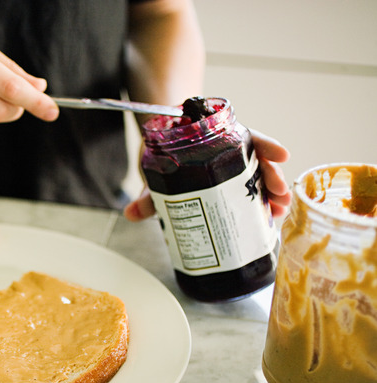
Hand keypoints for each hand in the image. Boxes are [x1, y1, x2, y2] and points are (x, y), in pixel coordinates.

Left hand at [123, 129, 291, 221]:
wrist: (159, 150)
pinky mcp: (229, 183)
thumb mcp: (156, 172)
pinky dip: (261, 201)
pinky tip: (272, 214)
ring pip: (256, 176)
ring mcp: (230, 167)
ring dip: (271, 192)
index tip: (282, 155)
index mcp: (215, 139)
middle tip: (279, 194)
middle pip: (256, 159)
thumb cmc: (162, 153)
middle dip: (271, 177)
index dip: (265, 145)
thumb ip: (148, 194)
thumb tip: (131, 214)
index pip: (245, 136)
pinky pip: (249, 189)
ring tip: (279, 209)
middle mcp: (227, 151)